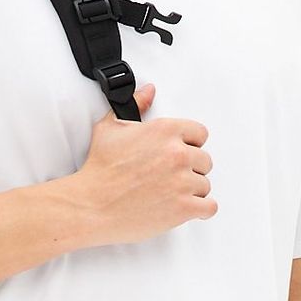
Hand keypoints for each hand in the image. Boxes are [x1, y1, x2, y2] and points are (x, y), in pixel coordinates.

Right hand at [64, 79, 214, 244]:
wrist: (91, 205)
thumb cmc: (99, 169)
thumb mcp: (111, 127)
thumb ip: (135, 105)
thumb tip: (148, 91)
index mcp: (165, 131)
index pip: (200, 134)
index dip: (189, 145)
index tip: (178, 155)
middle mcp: (177, 154)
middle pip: (204, 160)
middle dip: (190, 169)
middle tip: (169, 178)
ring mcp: (183, 182)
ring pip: (204, 184)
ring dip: (191, 191)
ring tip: (169, 195)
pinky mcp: (183, 208)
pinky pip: (209, 207)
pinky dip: (200, 209)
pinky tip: (186, 208)